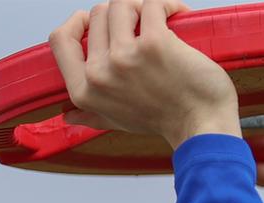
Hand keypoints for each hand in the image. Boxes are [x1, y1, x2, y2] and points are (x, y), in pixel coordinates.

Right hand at [49, 0, 238, 149]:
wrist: (203, 130)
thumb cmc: (167, 123)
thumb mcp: (119, 122)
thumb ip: (92, 115)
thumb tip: (69, 116)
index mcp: (85, 90)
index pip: (60, 40)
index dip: (76, 22)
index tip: (92, 19)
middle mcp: (100, 73)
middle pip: (98, 15)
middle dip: (121, 14)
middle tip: (143, 25)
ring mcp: (126, 56)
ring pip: (122, 5)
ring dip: (142, 6)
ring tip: (160, 19)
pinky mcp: (156, 44)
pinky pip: (153, 4)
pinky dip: (167, 4)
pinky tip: (178, 13)